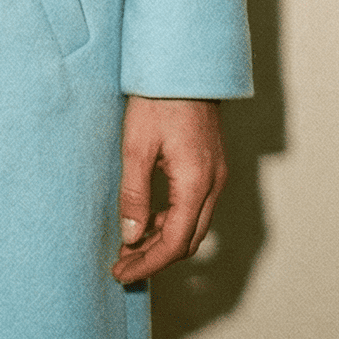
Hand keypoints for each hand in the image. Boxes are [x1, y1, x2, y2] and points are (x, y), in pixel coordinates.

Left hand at [110, 95, 225, 283]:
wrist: (184, 64)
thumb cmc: (158, 98)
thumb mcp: (136, 145)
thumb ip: (134, 194)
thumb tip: (130, 237)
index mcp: (196, 183)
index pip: (175, 243)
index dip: (148, 263)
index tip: (121, 274)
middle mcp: (213, 184)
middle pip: (188, 240)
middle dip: (156, 258)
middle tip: (123, 266)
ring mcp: (216, 174)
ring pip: (194, 225)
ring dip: (164, 241)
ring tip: (129, 247)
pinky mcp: (211, 165)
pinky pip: (196, 207)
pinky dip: (172, 221)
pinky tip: (148, 220)